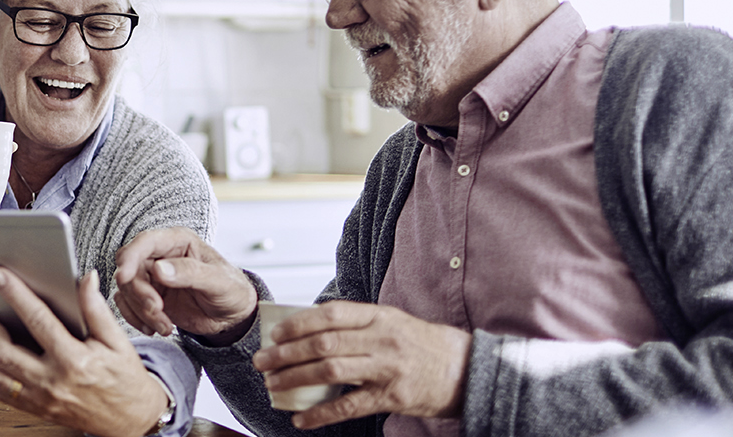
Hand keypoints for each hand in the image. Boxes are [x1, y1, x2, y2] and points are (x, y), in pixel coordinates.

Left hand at [0, 266, 168, 436]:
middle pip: (7, 352)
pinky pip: (6, 394)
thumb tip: (86, 279)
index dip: (15, 293)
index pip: (37, 319)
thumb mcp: (118, 341)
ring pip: (0, 376)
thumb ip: (97, 309)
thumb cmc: (126, 380)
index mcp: (75, 360)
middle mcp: (54, 382)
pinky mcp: (40, 410)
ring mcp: (44, 400)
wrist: (133, 419)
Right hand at [114, 227, 257, 344]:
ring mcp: (153, 277)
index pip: (144, 242)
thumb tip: (159, 269)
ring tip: (165, 326)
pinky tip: (156, 329)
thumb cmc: (232, 291)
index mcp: (178, 242)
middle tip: (158, 311)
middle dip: (140, 294)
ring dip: (141, 311)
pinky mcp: (149, 296)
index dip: (130, 257)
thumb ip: (190, 272)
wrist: (232, 317)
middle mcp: (161, 256)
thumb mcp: (218, 281)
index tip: (123, 277)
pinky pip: (128, 305)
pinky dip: (137, 319)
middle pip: (131, 269)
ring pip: (127, 290)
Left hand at [252, 301, 470, 429]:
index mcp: (380, 316)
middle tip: (263, 361)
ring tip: (274, 384)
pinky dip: (321, 414)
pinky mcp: (393, 398)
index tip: (276, 334)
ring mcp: (388, 369)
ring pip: (332, 371)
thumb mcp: (394, 322)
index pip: (331, 314)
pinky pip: (349, 406)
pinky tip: (300, 418)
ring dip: (297, 378)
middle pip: (324, 343)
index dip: (298, 323)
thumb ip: (358, 324)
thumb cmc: (424, 345)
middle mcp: (382, 339)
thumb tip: (312, 331)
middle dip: (287, 353)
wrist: (468, 369)